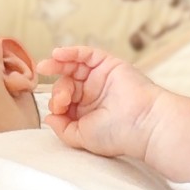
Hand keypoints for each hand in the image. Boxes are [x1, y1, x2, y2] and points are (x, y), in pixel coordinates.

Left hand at [35, 46, 162, 160]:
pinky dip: (71, 52)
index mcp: (87, 110)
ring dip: (57, 66)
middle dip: (59, 91)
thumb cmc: (117, 134)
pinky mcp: (109, 64)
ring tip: (45, 67)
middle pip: (66, 83)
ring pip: (73, 67)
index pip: (64, 101)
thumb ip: (62, 129)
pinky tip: (57, 54)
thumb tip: (48, 117)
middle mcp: (93, 93)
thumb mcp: (81, 137)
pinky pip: (87, 54)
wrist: (144, 124)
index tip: (59, 110)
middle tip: (63, 100)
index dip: (56, 103)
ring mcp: (101, 78)